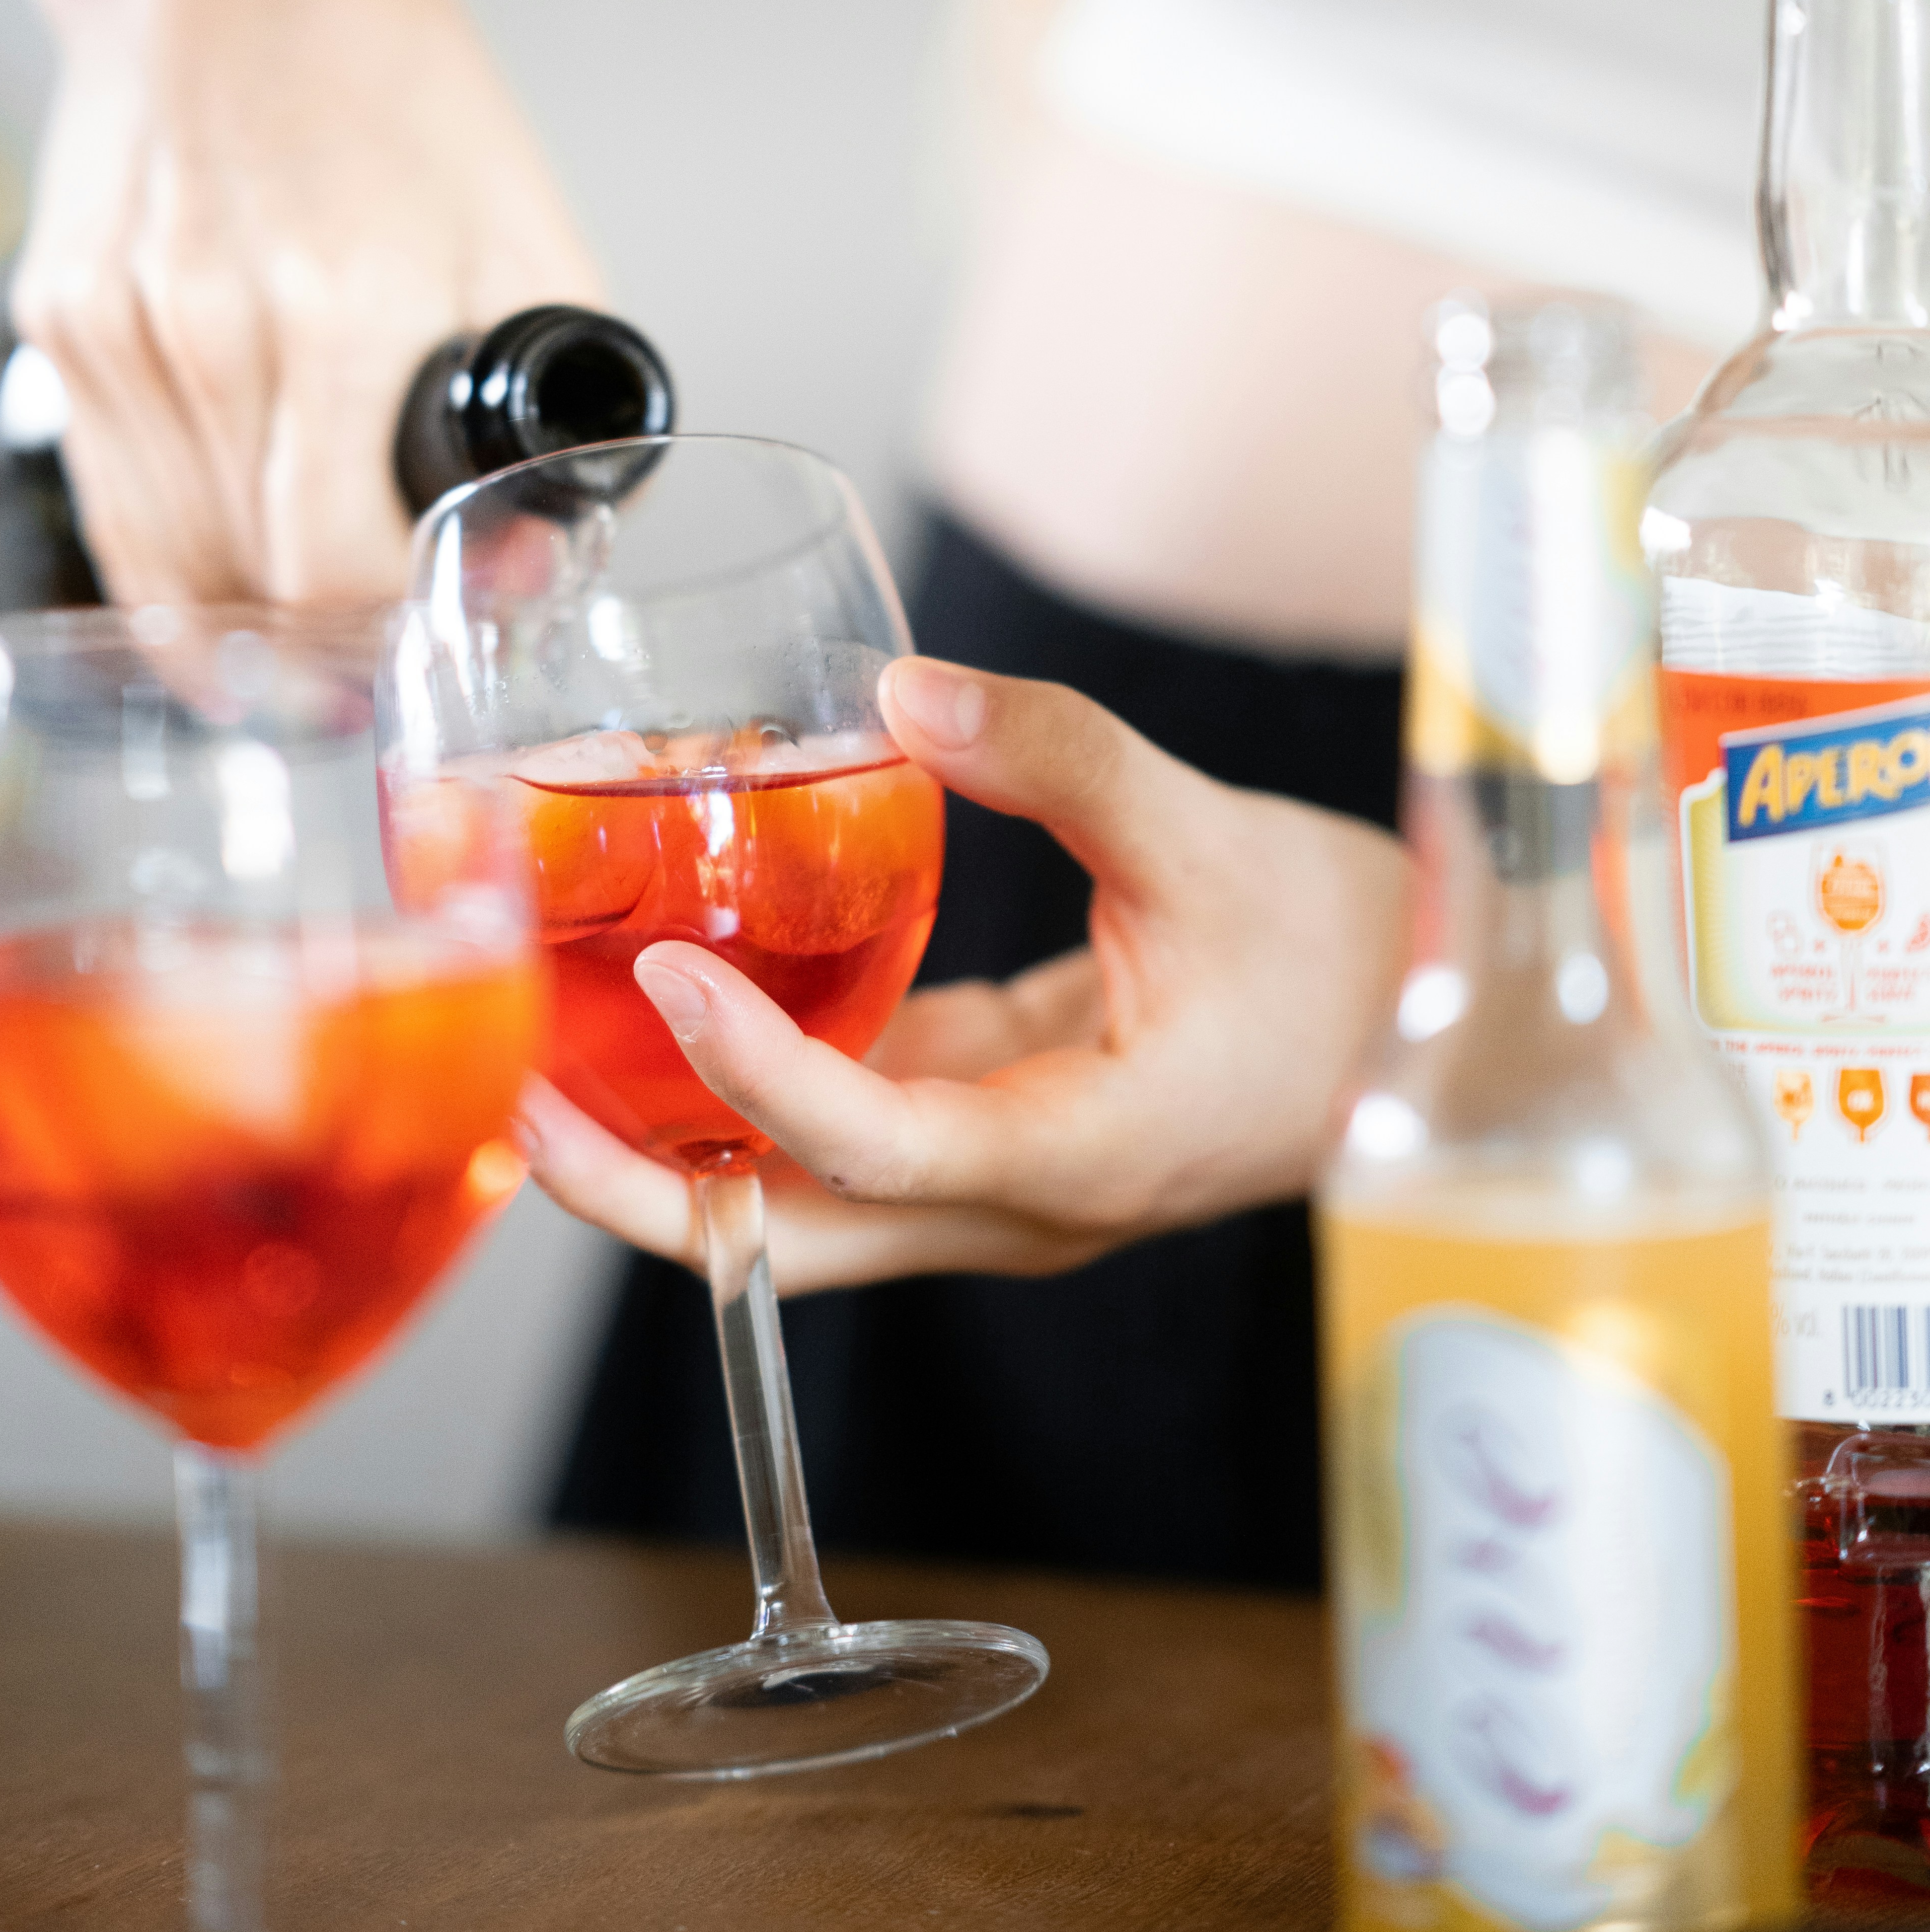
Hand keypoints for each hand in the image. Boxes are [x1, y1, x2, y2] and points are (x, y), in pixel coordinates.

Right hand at [0, 0, 603, 603]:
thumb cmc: (387, 78)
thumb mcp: (527, 235)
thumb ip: (556, 411)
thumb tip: (537, 562)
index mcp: (339, 310)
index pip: (344, 570)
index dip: (402, 625)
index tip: (443, 625)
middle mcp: (207, 332)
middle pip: (256, 590)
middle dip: (338, 642)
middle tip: (394, 645)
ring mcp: (116, 332)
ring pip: (175, 571)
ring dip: (254, 618)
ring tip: (324, 623)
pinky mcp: (62, 325)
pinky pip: (120, 504)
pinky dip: (180, 564)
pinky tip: (234, 586)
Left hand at [520, 654, 1410, 1290]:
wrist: (1418, 1031)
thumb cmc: (1340, 953)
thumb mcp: (1208, 833)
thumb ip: (1059, 757)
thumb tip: (905, 689)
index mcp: (1083, 1155)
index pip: (883, 1149)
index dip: (763, 1075)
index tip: (669, 978)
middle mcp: (1018, 1206)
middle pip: (791, 1242)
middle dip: (642, 1187)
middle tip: (514, 1094)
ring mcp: (996, 1185)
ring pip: (801, 1204)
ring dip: (677, 1140)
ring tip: (556, 1042)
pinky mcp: (988, 1135)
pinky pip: (842, 1131)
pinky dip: (751, 1078)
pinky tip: (680, 992)